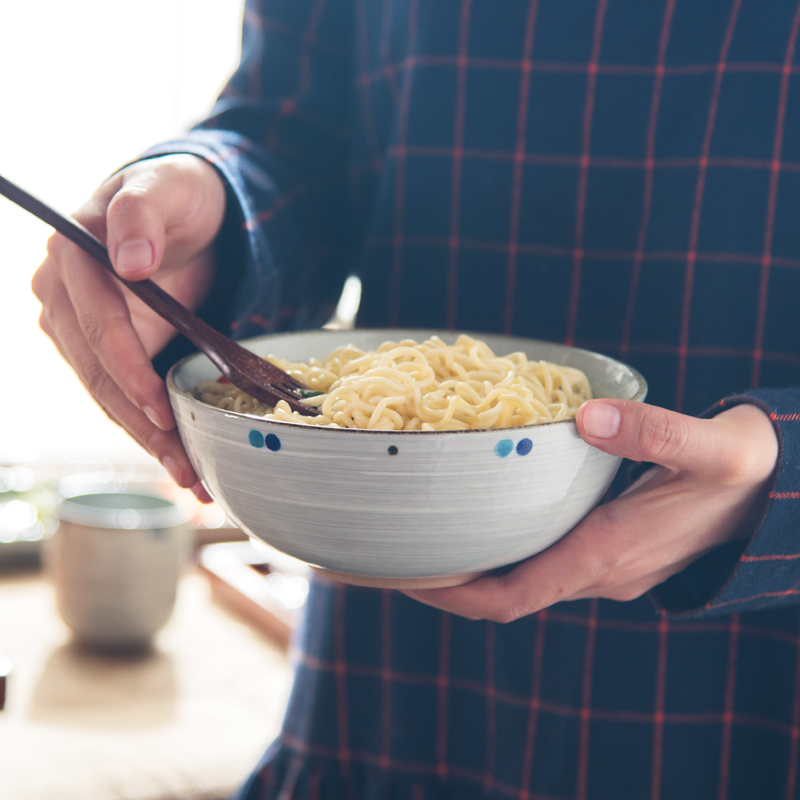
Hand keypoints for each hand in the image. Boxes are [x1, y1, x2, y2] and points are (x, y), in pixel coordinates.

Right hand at [32, 154, 225, 500]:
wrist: (185, 214)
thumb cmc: (177, 196)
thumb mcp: (167, 188)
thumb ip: (143, 213)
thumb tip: (129, 260)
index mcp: (71, 257)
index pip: (97, 323)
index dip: (128, 367)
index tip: (161, 404)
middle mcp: (62, 299)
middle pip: (98, 373)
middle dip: (141, 421)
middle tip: (184, 463)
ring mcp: (79, 331)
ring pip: (107, 395)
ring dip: (147, 438)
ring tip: (188, 477)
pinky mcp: (102, 352)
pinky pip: (120, 395)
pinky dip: (148, 429)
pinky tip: (179, 459)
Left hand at [405, 399, 778, 621]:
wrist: (775, 495)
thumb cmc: (744, 473)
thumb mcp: (710, 447)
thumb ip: (652, 431)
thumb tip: (587, 417)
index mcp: (608, 556)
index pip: (515, 596)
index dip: (456, 592)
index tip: (405, 575)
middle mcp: (597, 573)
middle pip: (504, 594)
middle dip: (446, 581)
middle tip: (389, 552)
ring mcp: (601, 567)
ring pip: (519, 579)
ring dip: (470, 565)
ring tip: (420, 533)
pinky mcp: (605, 551)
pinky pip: (539, 560)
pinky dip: (501, 548)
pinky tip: (480, 516)